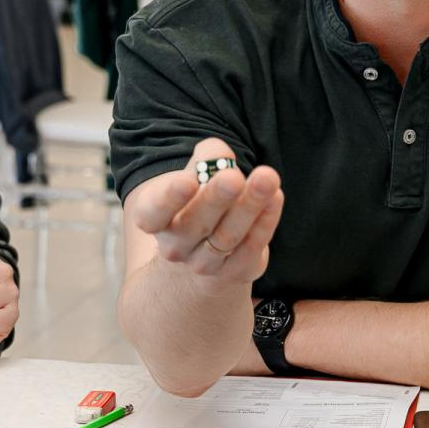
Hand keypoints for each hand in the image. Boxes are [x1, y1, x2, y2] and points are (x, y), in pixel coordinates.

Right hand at [124, 138, 283, 286]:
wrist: (206, 244)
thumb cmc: (198, 196)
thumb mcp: (195, 172)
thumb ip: (207, 158)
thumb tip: (221, 156)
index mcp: (153, 218)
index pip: (153, 214)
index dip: (169, 199)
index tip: (187, 181)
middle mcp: (175, 246)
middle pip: (194, 224)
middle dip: (216, 198)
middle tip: (233, 177)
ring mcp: (203, 264)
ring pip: (227, 236)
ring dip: (249, 206)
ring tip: (266, 178)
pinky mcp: (235, 271)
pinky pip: (251, 247)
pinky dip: (265, 222)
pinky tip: (275, 197)